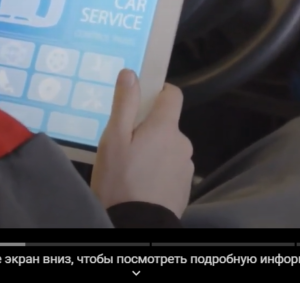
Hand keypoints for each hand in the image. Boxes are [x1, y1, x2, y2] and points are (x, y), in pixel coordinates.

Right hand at [91, 69, 193, 217]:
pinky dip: (159, 172)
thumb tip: (131, 73)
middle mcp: (182, 143)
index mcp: (166, 127)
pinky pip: (171, 170)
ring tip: (131, 170)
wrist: (137, 227)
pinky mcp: (185, 188)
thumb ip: (124, 105)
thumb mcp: (114, 140)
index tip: (140, 102)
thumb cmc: (121, 180)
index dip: (158, 93)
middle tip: (125, 147)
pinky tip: (142, 185)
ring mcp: (186, 167)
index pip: (173, 95)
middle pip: (167, 125)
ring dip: (155, 153)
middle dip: (149, 130)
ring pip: (169, 148)